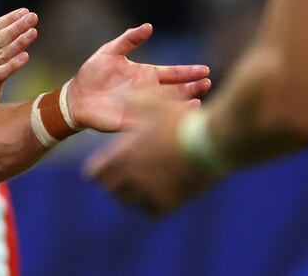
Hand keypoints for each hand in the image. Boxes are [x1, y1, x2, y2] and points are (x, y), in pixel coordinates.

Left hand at [66, 23, 210, 131]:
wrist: (76, 96)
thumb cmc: (93, 73)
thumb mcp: (110, 51)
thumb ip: (129, 39)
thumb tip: (148, 26)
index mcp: (146, 75)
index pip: (172, 74)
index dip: (188, 72)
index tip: (205, 70)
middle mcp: (148, 92)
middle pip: (176, 90)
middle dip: (193, 88)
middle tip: (208, 84)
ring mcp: (141, 108)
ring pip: (167, 108)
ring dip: (182, 105)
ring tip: (198, 103)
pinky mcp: (131, 122)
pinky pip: (149, 123)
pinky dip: (161, 124)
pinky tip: (171, 122)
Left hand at [85, 94, 217, 216]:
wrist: (212, 141)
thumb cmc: (183, 120)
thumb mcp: (157, 105)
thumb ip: (135, 102)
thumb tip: (121, 96)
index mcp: (124, 154)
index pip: (95, 172)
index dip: (99, 168)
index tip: (107, 165)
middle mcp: (132, 177)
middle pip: (110, 189)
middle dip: (115, 182)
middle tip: (125, 175)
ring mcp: (149, 192)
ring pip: (129, 202)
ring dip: (132, 194)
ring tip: (143, 184)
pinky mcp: (169, 203)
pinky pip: (151, 212)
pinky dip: (152, 204)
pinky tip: (159, 193)